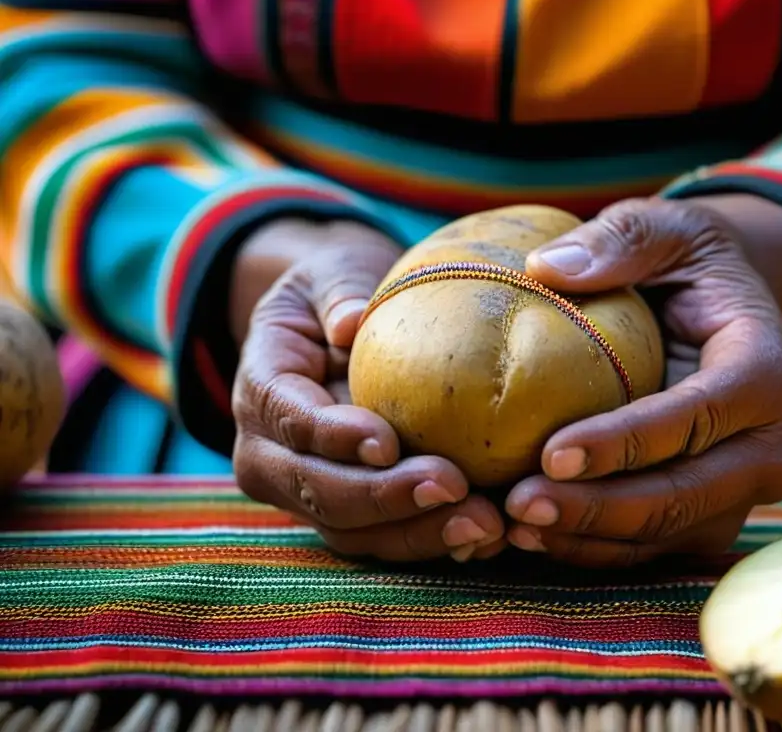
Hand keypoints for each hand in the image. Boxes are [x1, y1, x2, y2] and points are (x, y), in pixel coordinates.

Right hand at [231, 220, 505, 562]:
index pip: (291, 421)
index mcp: (262, 390)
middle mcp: (271, 455)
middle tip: (454, 487)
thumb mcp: (331, 273)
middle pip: (320, 491)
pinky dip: (432, 542)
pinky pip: (384, 541)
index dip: (335, 437)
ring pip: (351, 532)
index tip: (387, 442)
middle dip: (386, 498)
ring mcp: (307, 493)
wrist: (334, 329)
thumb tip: (349, 320)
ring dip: (418, 534)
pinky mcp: (349, 515)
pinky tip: (485, 536)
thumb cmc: (336, 294)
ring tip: (484, 524)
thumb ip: (337, 292)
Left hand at [503, 198, 781, 566]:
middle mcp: (771, 444)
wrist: (725, 313)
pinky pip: (657, 546)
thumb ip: (622, 239)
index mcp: (767, 371)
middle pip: (688, 495)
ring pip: (672, 534)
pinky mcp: (714, 512)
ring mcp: (746, 487)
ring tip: (515, 526)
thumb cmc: (690, 265)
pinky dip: (598, 548)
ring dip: (593, 539)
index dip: (627, 443)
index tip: (550, 454)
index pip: (699, 417)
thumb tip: (547, 268)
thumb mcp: (668, 230)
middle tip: (519, 506)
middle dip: (601, 509)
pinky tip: (537, 536)